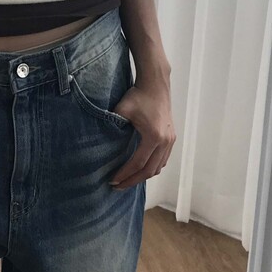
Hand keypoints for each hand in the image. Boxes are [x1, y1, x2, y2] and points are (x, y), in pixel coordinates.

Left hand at [109, 70, 174, 187]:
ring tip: (127, 180)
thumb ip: (112, 126)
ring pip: (158, 167)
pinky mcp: (171, 137)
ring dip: (143, 176)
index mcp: (154, 136)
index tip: (113, 180)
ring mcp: (170, 140)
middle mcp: (165, 141)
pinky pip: (163, 160)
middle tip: (118, 186)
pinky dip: (152, 167)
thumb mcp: (121, 111)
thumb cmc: (138, 96)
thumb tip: (100, 144)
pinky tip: (140, 169)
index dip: (125, 174)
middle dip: (133, 181)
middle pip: (149, 170)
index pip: (138, 163)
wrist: (155, 84)